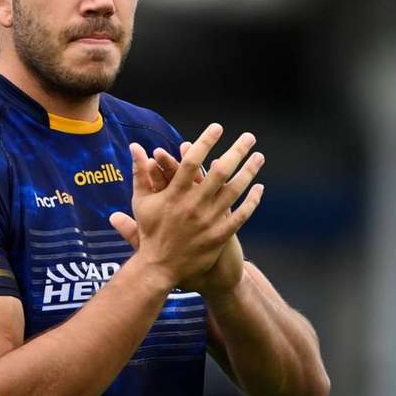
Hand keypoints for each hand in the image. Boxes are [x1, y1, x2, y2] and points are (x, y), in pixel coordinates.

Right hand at [110, 127, 264, 295]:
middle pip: (219, 172)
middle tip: (249, 137)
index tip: (217, 128)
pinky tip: (260, 188)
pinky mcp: (219, 236)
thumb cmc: (150, 232)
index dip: (205, 142)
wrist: (159, 268)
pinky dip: (251, 201)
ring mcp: (208, 221)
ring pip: (234, 191)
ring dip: (249, 172)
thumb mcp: (141, 201)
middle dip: (236, 152)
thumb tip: (136, 147)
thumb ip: (140, 173)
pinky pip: (240, 216)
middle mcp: (193, 205)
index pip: (192, 162)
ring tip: (259, 157)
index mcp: (174, 194)